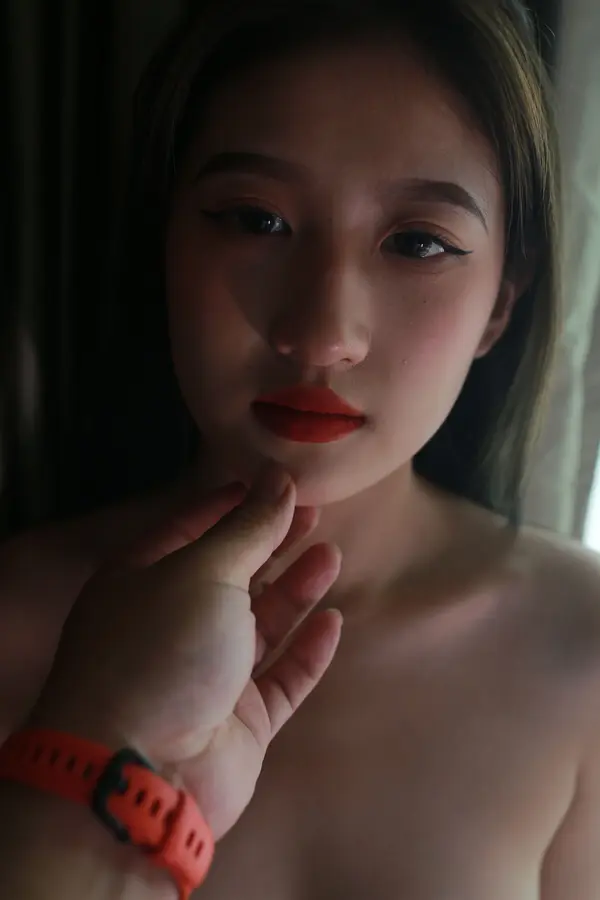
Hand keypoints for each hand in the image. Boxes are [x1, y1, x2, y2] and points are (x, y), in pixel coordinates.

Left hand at [28, 463, 342, 839]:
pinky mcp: (238, 722)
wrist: (140, 774)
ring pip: (258, 625)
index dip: (232, 503)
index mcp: (143, 581)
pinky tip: (332, 621)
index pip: (190, 528)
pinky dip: (305, 651)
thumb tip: (279, 478)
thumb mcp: (202, 572)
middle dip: (271, 542)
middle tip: (315, 513)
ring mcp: (206, 676)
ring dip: (294, 589)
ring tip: (330, 554)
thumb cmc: (160, 649)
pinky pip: (280, 678)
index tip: (274, 482)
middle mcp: (171, 625)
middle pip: (230, 574)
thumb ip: (249, 528)